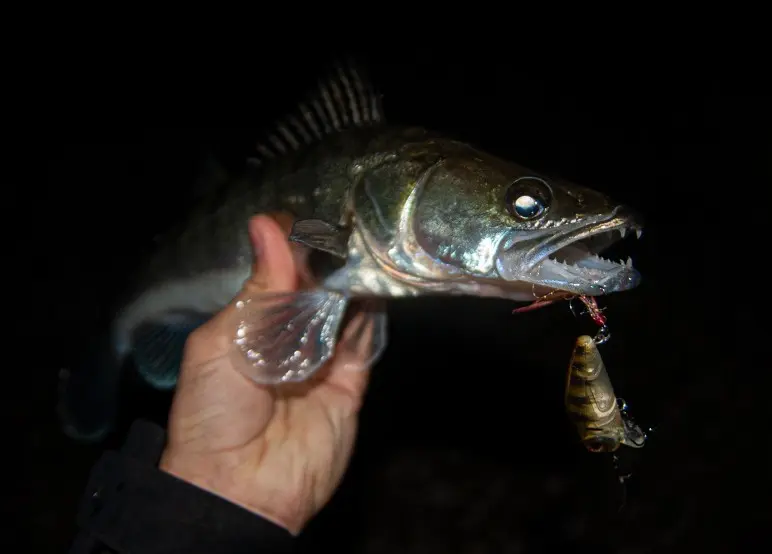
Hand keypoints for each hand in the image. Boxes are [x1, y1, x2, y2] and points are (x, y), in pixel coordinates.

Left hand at [159, 213, 375, 533]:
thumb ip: (259, 291)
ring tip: (365, 252)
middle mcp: (286, 340)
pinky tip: (376, 289)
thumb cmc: (214, 413)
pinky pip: (364, 344)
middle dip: (326, 264)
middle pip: (314, 290)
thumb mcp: (224, 342)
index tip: (305, 217)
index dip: (289, 248)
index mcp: (249, 326)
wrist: (239, 487)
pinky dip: (370, 318)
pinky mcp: (349, 384)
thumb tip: (266, 226)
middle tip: (342, 230)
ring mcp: (320, 362)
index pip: (275, 276)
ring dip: (352, 286)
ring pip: (343, 312)